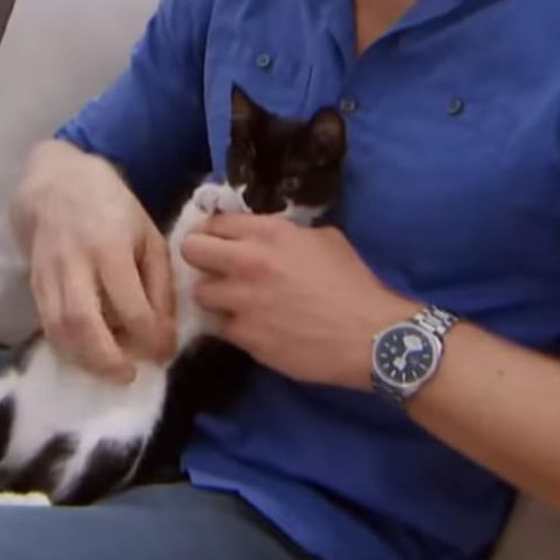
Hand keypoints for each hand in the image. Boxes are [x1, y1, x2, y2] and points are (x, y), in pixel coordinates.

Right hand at [25, 191, 175, 384]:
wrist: (56, 182)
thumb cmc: (113, 207)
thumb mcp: (148, 235)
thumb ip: (159, 283)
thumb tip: (163, 333)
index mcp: (110, 246)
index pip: (130, 305)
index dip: (150, 338)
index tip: (164, 353)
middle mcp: (74, 263)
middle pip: (84, 324)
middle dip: (108, 360)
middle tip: (130, 375)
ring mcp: (48, 274)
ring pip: (58, 330)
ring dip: (84, 360)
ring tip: (110, 370)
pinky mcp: (33, 283)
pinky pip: (46, 325)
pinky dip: (67, 348)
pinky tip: (87, 354)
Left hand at [180, 212, 415, 389]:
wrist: (369, 336)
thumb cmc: (353, 283)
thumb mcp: (324, 240)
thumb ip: (287, 234)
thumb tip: (267, 238)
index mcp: (267, 233)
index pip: (213, 221)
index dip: (214, 232)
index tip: (220, 242)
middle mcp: (247, 262)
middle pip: (191, 250)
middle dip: (200, 259)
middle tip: (216, 270)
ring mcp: (242, 302)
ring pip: (199, 293)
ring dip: (215, 297)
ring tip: (235, 303)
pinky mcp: (245, 337)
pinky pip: (222, 327)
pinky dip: (234, 328)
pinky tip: (255, 328)